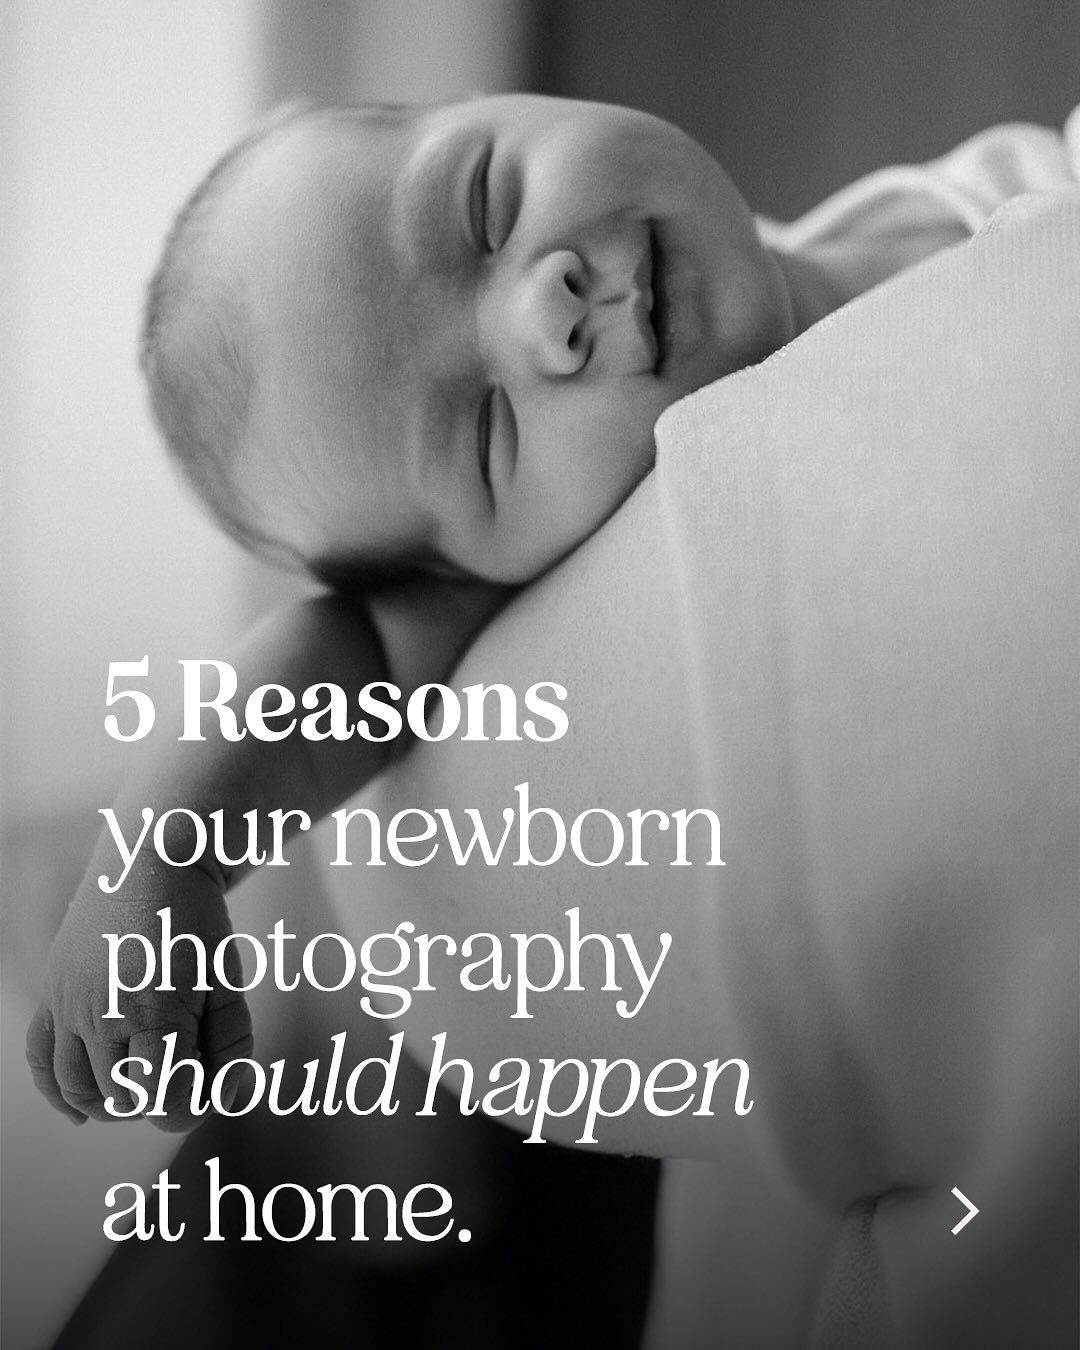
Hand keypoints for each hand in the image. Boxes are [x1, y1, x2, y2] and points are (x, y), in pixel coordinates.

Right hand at [25, 857, 253, 1131]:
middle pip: (123, 1099)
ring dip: (115, 1100)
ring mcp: (68, 1005)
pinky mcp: (51, 995)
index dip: (193, 1104)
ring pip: (78, 1089)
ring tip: (150, 1078)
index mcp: (154, 1009)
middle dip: (159, 1096)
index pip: (164, 1100)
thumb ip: (232, 1045)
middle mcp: (101, 1012)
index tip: (211, 1079)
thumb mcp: (229, 982)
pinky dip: (58, 1094)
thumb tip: (220, 1099)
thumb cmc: (197, 926)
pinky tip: (86, 1113)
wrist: (149, 864)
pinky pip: (40, 1060)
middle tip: (186, 1064)